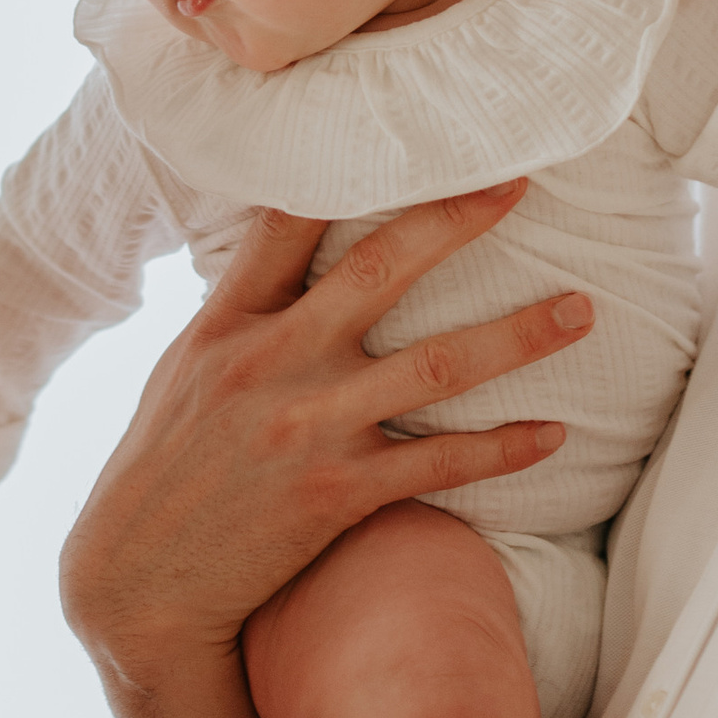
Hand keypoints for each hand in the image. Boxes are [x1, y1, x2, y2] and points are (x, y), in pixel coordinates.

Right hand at [62, 186, 590, 681]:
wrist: (136, 585)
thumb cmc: (163, 471)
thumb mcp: (184, 371)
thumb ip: (242, 312)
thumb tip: (289, 249)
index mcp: (227, 323)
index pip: (289, 221)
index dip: (352, 167)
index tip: (416, 132)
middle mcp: (270, 362)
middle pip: (381, 268)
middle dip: (457, 220)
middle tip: (521, 183)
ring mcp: (308, 427)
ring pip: (436, 366)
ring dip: (519, 337)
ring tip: (582, 310)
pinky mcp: (337, 495)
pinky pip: (440, 464)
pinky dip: (502, 448)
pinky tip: (554, 432)